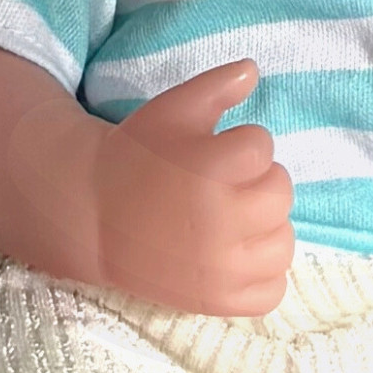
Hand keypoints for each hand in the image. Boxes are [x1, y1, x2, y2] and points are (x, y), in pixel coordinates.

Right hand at [85, 58, 293, 314]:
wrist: (89, 217)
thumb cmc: (135, 157)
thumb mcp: (171, 109)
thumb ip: (216, 86)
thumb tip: (253, 70)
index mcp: (211, 169)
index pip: (263, 147)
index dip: (238, 145)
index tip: (210, 154)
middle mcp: (221, 222)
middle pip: (280, 192)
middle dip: (254, 182)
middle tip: (219, 187)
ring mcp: (222, 269)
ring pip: (284, 241)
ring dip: (263, 227)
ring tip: (228, 220)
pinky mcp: (220, 302)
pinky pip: (273, 290)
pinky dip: (260, 274)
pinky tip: (232, 255)